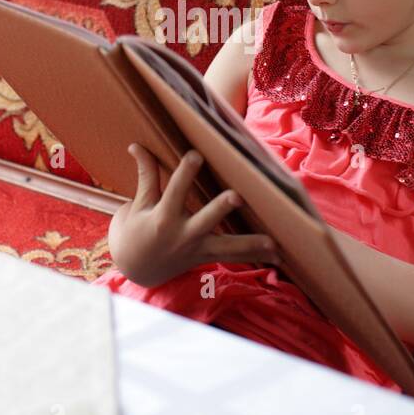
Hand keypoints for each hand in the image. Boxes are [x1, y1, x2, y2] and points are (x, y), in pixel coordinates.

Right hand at [107, 144, 281, 287]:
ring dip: (250, 244)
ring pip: (227, 247)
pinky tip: (278, 255)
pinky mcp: (206, 258)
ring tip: (272, 241)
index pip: (175, 191)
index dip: (185, 172)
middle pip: (205, 220)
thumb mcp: (138, 205)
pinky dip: (255, 255)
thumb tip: (136, 145)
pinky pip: (233, 257)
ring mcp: (197, 249)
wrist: (136, 269)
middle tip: (236, 196)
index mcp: (163, 218)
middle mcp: (183, 235)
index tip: (196, 153)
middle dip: (221, 209)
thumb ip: (146, 175)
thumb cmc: (135, 232)